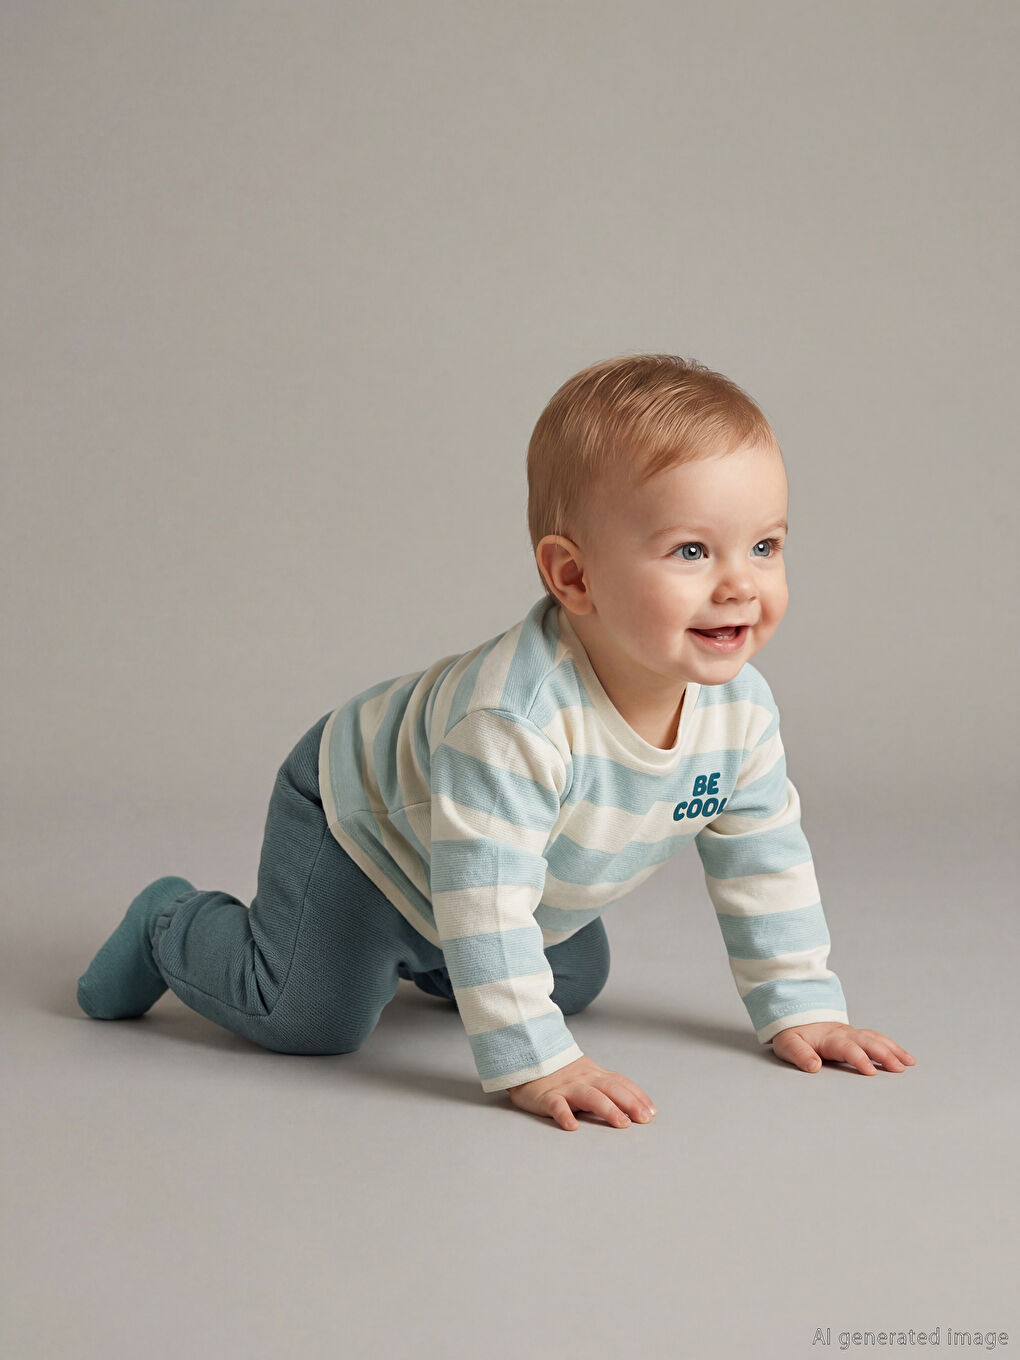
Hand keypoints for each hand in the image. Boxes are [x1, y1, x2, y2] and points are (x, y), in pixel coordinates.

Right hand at [508, 1055, 656, 1130]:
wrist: (529, 1059)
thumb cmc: (561, 1073)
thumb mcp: (587, 1074)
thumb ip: (608, 1087)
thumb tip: (636, 1105)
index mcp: (595, 1075)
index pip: (620, 1083)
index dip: (637, 1096)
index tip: (651, 1112)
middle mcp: (584, 1079)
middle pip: (610, 1089)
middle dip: (630, 1103)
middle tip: (644, 1119)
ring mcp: (566, 1088)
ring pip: (590, 1096)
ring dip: (608, 1109)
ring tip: (621, 1123)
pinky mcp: (547, 1097)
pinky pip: (557, 1105)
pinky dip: (564, 1115)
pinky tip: (572, 1126)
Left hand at [771, 1022, 915, 1074]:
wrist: (795, 1015)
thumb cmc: (793, 1034)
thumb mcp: (788, 1044)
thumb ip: (800, 1055)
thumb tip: (814, 1066)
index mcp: (828, 1038)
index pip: (847, 1048)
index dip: (859, 1059)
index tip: (871, 1072)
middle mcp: (844, 1033)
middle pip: (867, 1042)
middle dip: (884, 1054)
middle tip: (899, 1068)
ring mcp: (852, 1033)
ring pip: (876, 1038)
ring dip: (892, 1050)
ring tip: (908, 1062)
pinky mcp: (857, 1035)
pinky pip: (877, 1038)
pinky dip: (891, 1046)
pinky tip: (904, 1056)